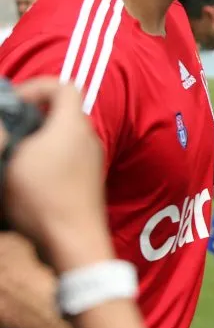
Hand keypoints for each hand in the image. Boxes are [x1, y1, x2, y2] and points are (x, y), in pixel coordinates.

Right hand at [0, 79, 111, 268]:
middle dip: (32, 116)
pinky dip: (47, 161)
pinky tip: (25, 180)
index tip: (13, 104)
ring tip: (13, 158)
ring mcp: (92, 160)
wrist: (73, 241)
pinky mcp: (89, 181)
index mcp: (72, 125)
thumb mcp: (11, 160)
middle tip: (8, 131)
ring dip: (37, 141)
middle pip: (61, 112)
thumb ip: (5, 134)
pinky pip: (67, 158)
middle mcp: (88, 138)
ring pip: (63, 137)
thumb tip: (5, 131)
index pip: (64, 86)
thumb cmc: (43, 198)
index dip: (36, 87)